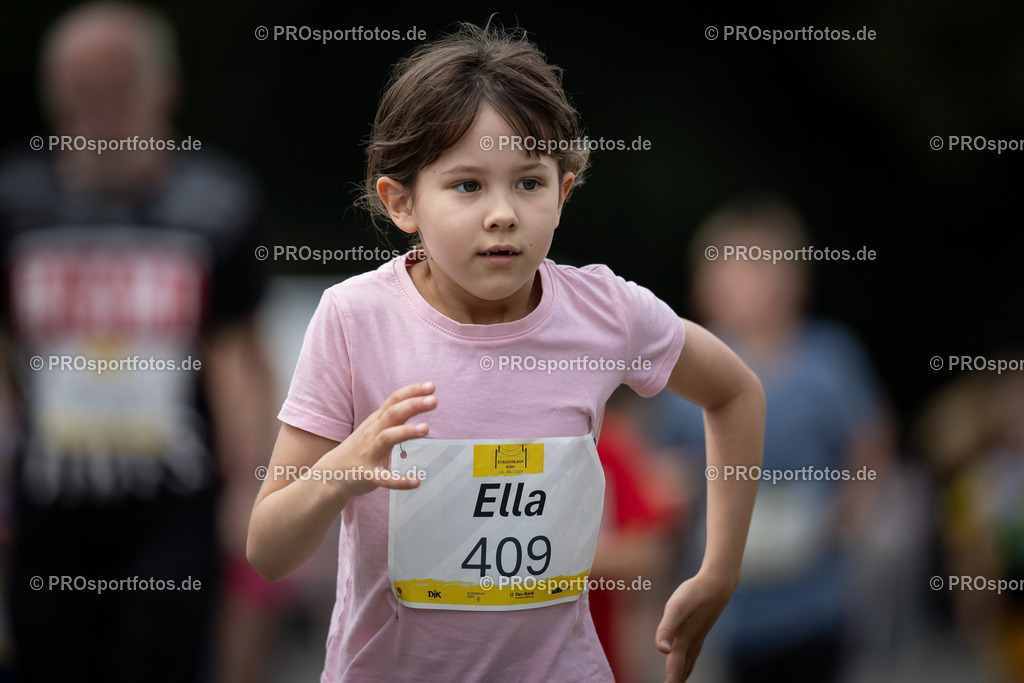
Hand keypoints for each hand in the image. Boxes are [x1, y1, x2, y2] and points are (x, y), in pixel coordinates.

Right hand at [317, 381, 436, 497]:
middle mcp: (372, 434)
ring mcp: (369, 454)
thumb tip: (418, 399)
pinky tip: (416, 482)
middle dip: (412, 405)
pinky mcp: (369, 475)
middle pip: (392, 414)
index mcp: (376, 421)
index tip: (431, 386)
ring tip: (426, 429)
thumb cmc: (359, 448)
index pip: (394, 400)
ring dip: (406, 432)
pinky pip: (385, 478)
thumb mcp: (373, 427)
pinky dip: (400, 481)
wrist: (331, 474)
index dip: (412, 392)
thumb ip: (393, 415)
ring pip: (387, 438)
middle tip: (433, 401)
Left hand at [655, 570, 735, 681]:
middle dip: (677, 680)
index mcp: (684, 640)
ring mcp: (699, 635)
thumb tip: (662, 650)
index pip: (676, 667)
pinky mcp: (701, 628)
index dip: (671, 681)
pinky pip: (694, 650)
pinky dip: (688, 660)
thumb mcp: (675, 608)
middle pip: (684, 668)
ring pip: (690, 660)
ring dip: (683, 672)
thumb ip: (667, 629)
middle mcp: (693, 641)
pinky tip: (687, 655)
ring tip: (678, 680)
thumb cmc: (695, 593)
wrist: (717, 582)